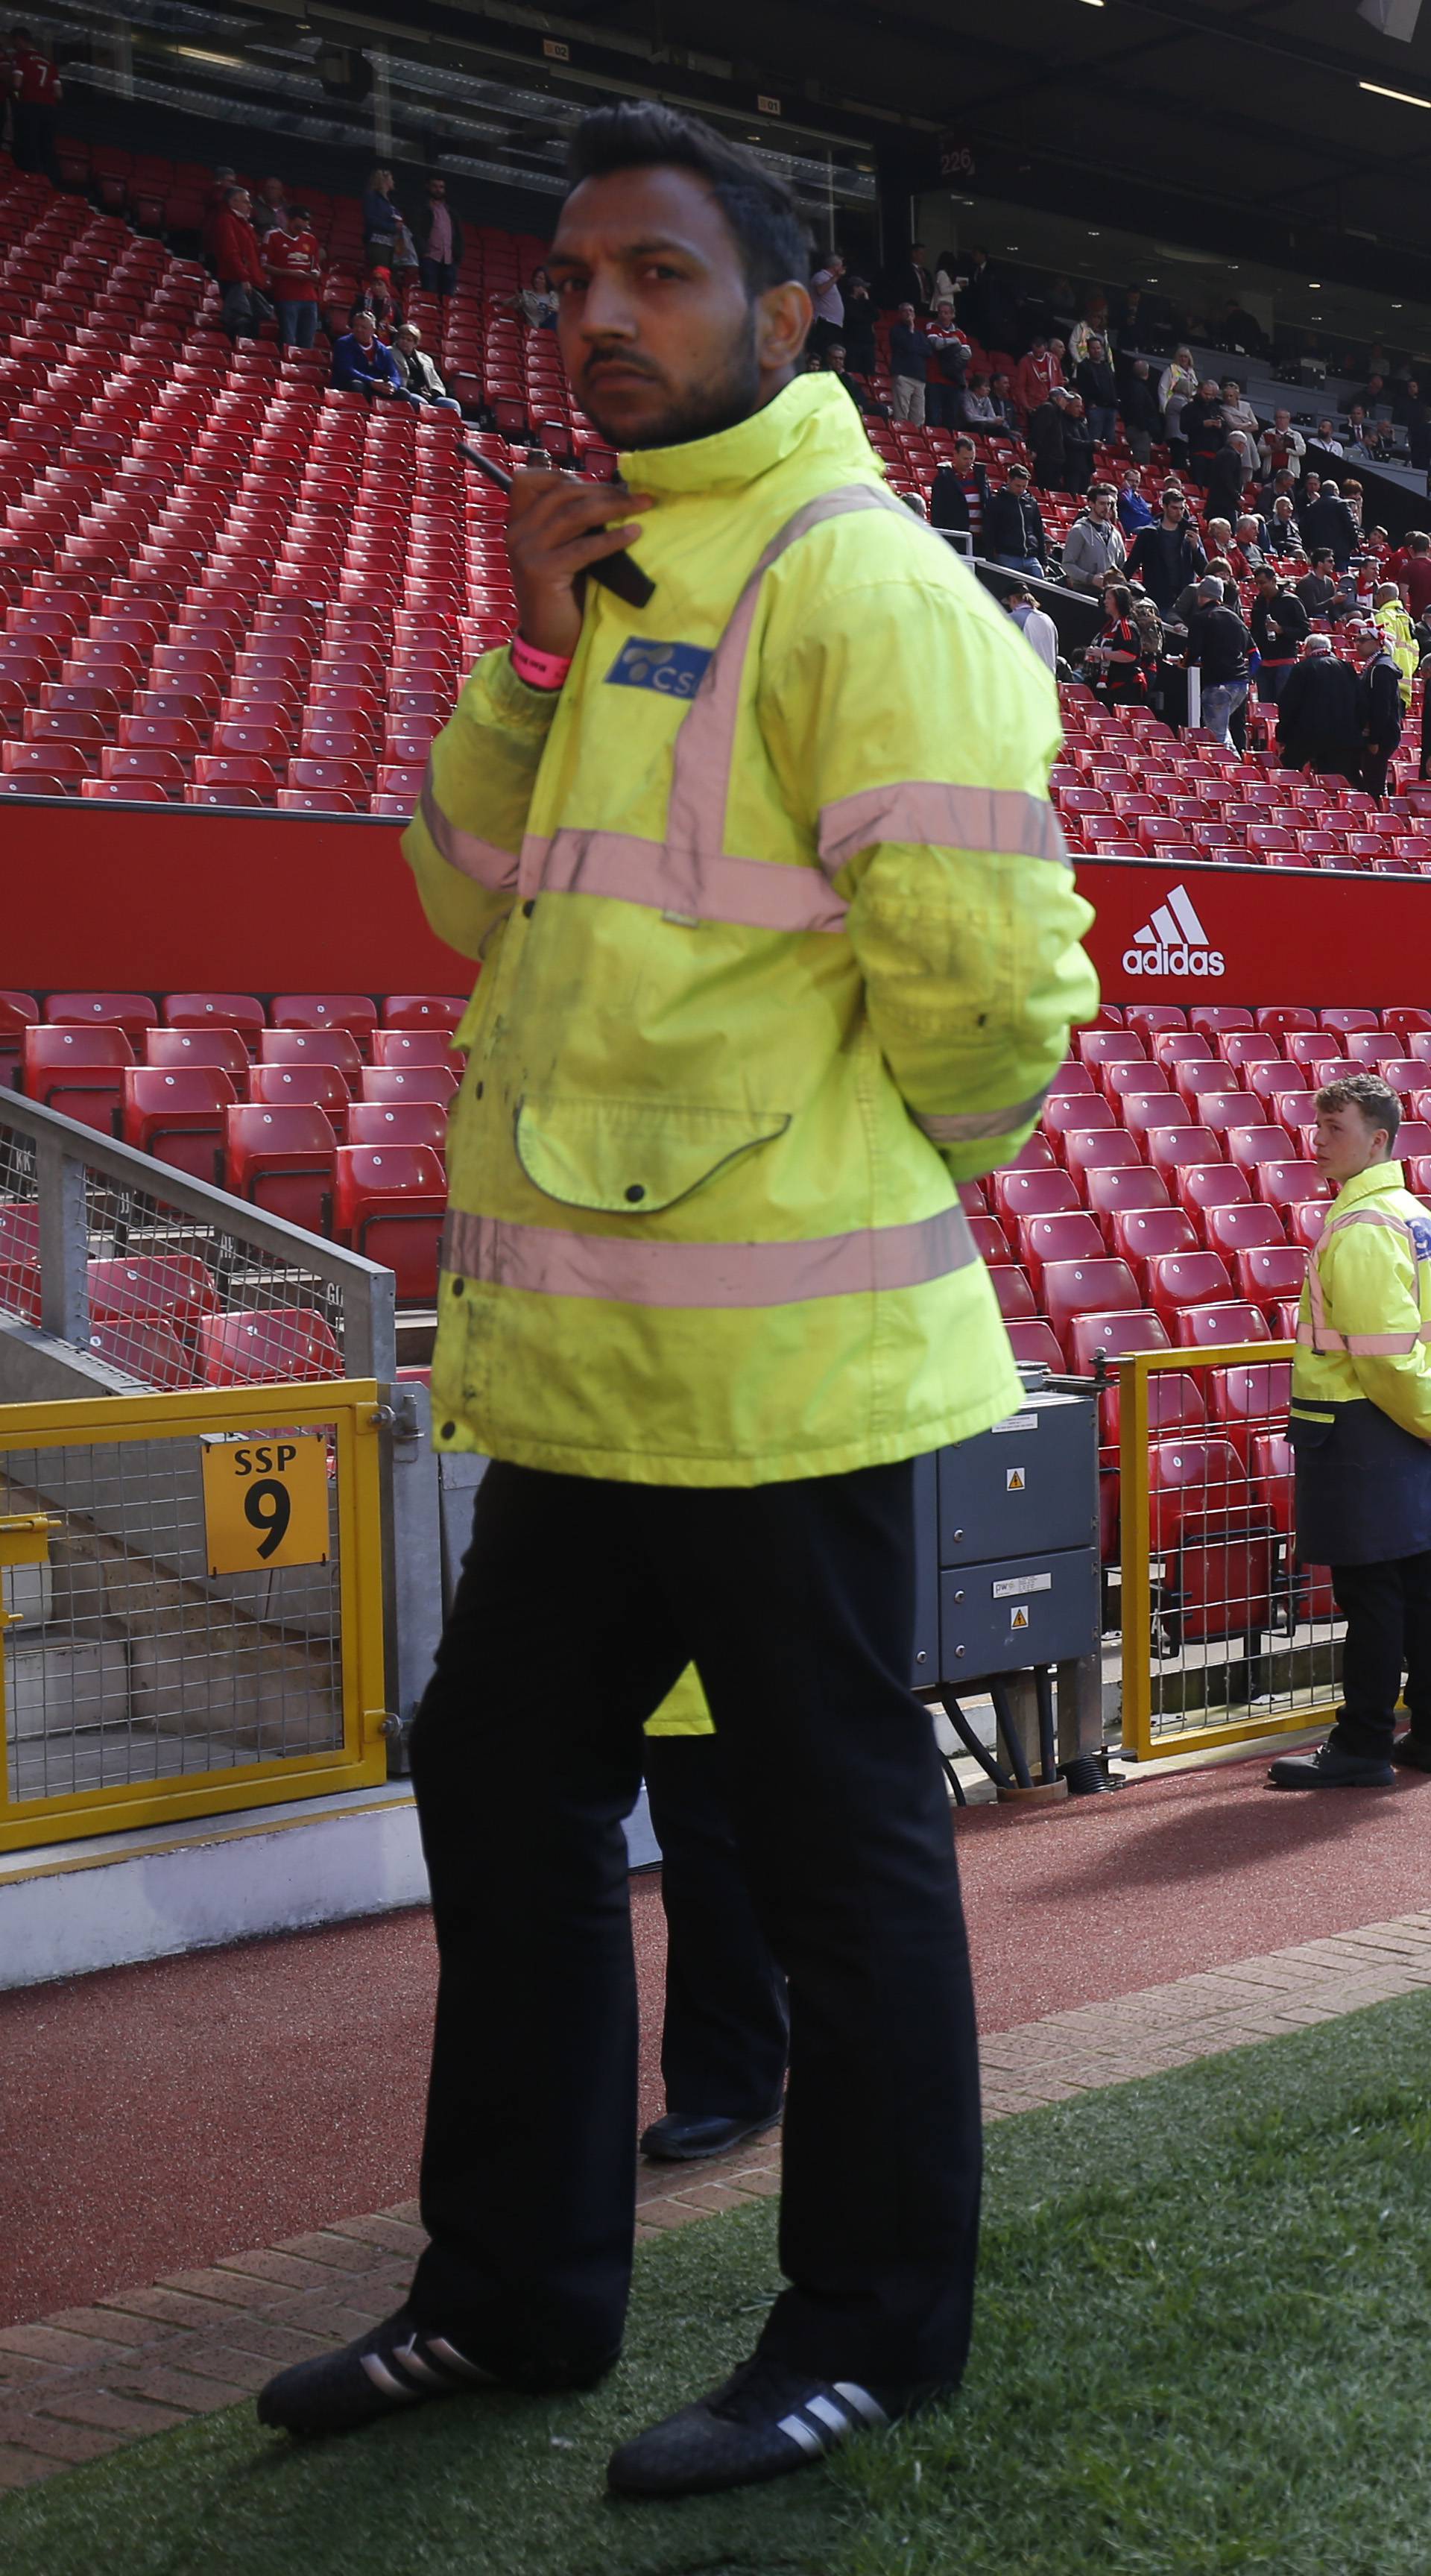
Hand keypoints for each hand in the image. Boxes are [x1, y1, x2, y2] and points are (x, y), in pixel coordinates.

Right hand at [505, 468, 652, 658]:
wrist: (549, 642)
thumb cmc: (563, 597)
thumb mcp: (562, 552)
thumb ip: (571, 526)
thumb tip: (611, 495)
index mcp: (518, 524)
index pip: (529, 480)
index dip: (564, 475)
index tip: (599, 486)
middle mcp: (517, 533)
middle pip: (561, 492)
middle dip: (602, 490)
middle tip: (636, 495)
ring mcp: (527, 551)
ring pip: (573, 514)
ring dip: (613, 506)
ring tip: (642, 506)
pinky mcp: (541, 572)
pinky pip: (583, 547)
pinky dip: (612, 539)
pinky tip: (634, 534)